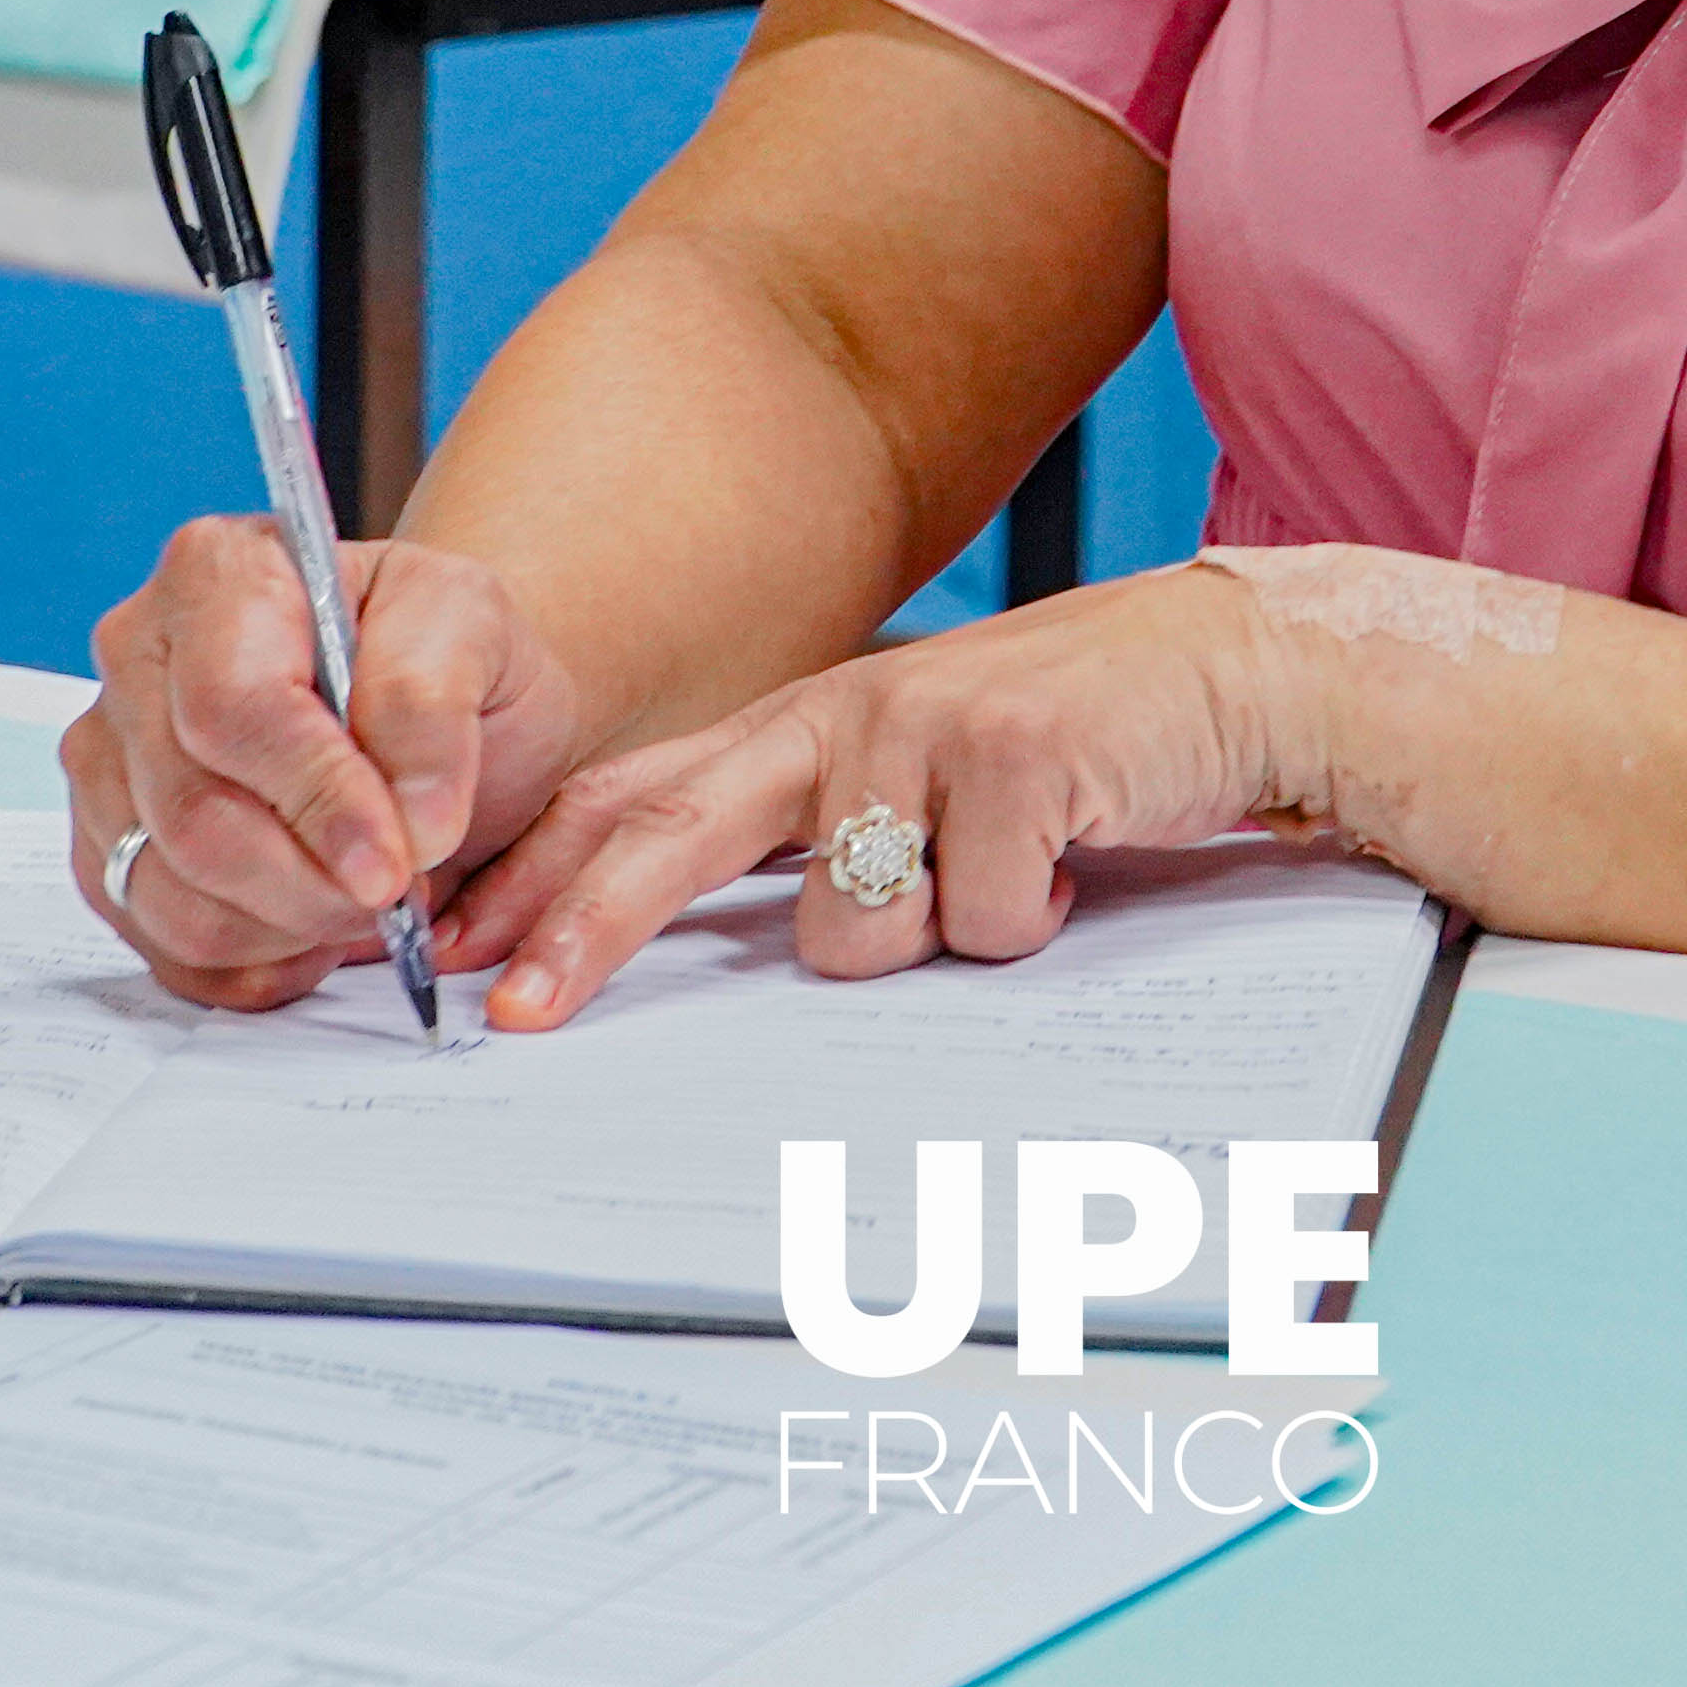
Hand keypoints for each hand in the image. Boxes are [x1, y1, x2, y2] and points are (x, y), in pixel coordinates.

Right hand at [61, 518, 600, 1011]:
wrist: (430, 704)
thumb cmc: (442, 656)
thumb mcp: (475, 630)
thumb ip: (432, 705)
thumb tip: (408, 824)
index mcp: (216, 571)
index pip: (231, 707)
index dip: (316, 797)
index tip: (396, 861)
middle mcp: (137, 656)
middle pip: (192, 815)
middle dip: (312, 882)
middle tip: (397, 893)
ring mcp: (108, 760)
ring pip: (171, 896)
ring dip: (289, 927)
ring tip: (363, 900)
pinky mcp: (105, 849)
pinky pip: (163, 946)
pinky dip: (255, 962)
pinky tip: (315, 926)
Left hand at [437, 563, 1321, 1030]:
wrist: (1230, 670)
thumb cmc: (1066, 749)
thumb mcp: (913, 778)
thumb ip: (812, 842)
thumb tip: (695, 955)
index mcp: (803, 728)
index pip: (636, 796)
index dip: (539, 872)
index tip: (456, 949)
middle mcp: (844, 714)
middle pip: (674, 830)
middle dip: (588, 930)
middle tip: (520, 1017)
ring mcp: (927, 730)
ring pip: (852, 928)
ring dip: (931, 940)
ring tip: (1004, 882)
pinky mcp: (1019, 755)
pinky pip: (983, 922)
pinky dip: (1033, 921)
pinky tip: (1074, 859)